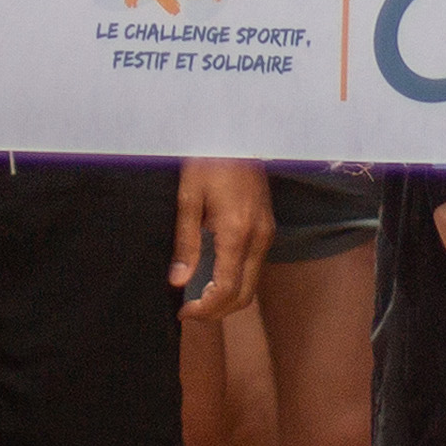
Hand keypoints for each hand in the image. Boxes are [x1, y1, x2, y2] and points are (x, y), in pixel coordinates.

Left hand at [172, 161, 269, 319]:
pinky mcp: (267, 229)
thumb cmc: (208, 161)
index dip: (205, 308)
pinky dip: (235, 282)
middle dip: (217, 311)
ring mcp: (267, 234)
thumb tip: (178, 282)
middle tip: (188, 311)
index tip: (183, 311)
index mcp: (237, 231)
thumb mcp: (188, 199)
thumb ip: (186, 243)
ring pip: (252, 285)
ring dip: (226, 299)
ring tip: (197, 298)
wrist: (237, 134)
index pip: (226, 288)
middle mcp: (259, 238)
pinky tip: (212, 278)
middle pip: (244, 295)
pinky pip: (254, 269)